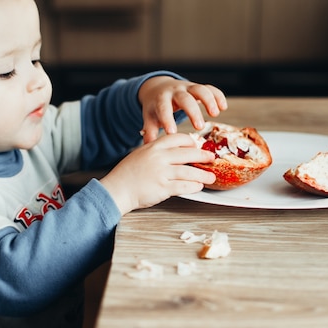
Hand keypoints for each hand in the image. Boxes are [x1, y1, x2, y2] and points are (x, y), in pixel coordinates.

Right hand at [99, 133, 215, 214]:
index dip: (190, 141)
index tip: (196, 145)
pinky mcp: (163, 188)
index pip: (177, 138)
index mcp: (153, 147)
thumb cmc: (126, 175)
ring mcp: (161, 172)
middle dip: (203, 155)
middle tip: (211, 158)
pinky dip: (194, 186)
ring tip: (211, 176)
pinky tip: (199, 186)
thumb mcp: (140, 155)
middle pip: (188, 153)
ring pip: (189, 171)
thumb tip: (173, 153)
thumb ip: (155, 152)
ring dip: (203, 174)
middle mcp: (159, 157)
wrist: (116, 190)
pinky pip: (184, 186)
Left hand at [138, 76, 226, 142]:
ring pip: (200, 89)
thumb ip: (149, 131)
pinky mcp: (198, 87)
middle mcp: (175, 91)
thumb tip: (148, 147)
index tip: (172, 133)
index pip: (163, 108)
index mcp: (161, 99)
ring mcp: (188, 87)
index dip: (167, 120)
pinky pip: (210, 88)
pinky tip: (223, 107)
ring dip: (209, 100)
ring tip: (215, 114)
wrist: (158, 88)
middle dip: (192, 112)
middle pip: (185, 98)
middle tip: (199, 127)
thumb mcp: (150, 117)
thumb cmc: (155, 107)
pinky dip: (217, 96)